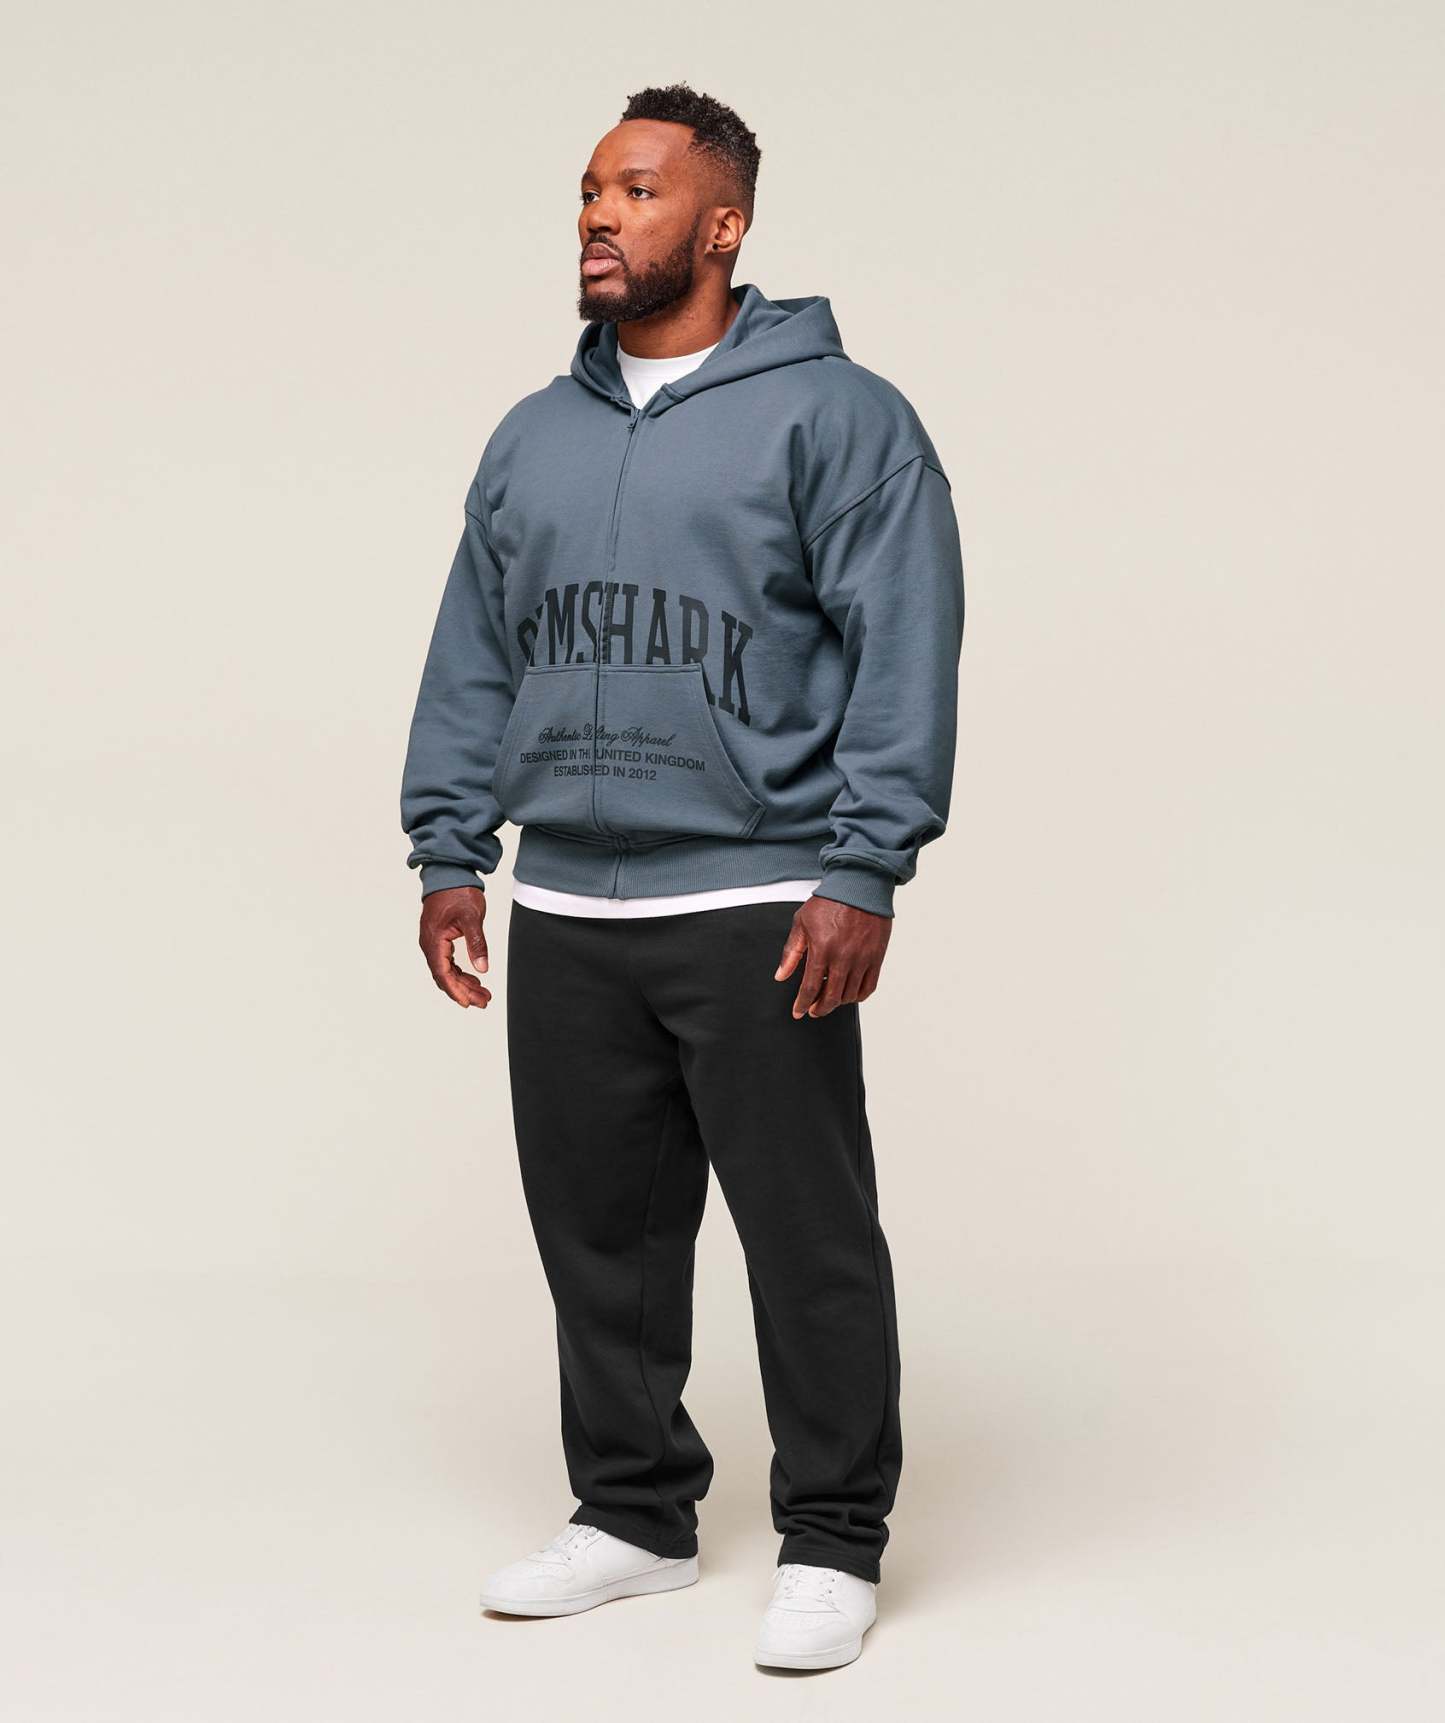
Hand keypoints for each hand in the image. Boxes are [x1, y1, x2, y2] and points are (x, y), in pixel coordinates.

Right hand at [419, 886, 490, 1007]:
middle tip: (484, 1001)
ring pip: (447, 971)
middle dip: (463, 991)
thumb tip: (482, 968)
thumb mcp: (472, 917)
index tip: (468, 1003)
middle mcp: (430, 944)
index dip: (455, 990)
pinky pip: (447, 962)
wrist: (449, 874)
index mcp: (434, 940)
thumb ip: (477, 943)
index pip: (443, 973)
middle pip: (444, 976)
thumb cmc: (458, 892)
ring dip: (463, 984)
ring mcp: (433, 942)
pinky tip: (474, 979)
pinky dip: (460, 973)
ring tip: (483, 994)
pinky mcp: (439, 939)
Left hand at [774, 895, 890, 1018]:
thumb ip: (791, 952)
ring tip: (829, 998)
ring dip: (838, 1002)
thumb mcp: (802, 923)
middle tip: (813, 1010)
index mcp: (822, 949)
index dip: (802, 1004)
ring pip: (850, 995)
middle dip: (820, 1008)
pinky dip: (858, 995)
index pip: (810, 987)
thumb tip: (781, 975)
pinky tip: (849, 994)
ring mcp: (862, 959)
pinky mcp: (876, 957)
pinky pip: (869, 987)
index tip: (799, 1012)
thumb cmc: (829, 901)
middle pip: (831, 997)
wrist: (859, 886)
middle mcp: (843, 957)